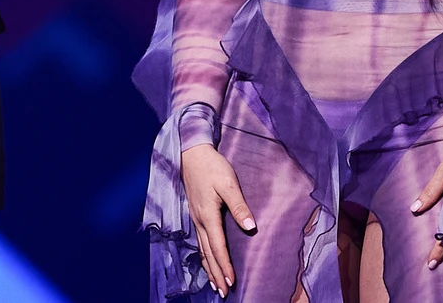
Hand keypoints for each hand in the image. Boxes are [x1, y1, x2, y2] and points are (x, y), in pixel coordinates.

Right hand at [181, 143, 253, 298]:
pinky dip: (203, 256)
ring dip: (209, 268)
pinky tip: (206, 261)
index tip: (231, 282)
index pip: (217, 246)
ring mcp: (195, 218)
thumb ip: (239, 206)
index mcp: (208, 215)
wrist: (192, 153)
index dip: (225, 265)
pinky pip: (199, 242)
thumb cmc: (212, 167)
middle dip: (216, 274)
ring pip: (201, 249)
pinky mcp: (195, 214)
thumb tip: (250, 226)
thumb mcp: (228, 183)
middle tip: (223, 292)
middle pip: (207, 253)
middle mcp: (199, 220)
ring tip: (215, 284)